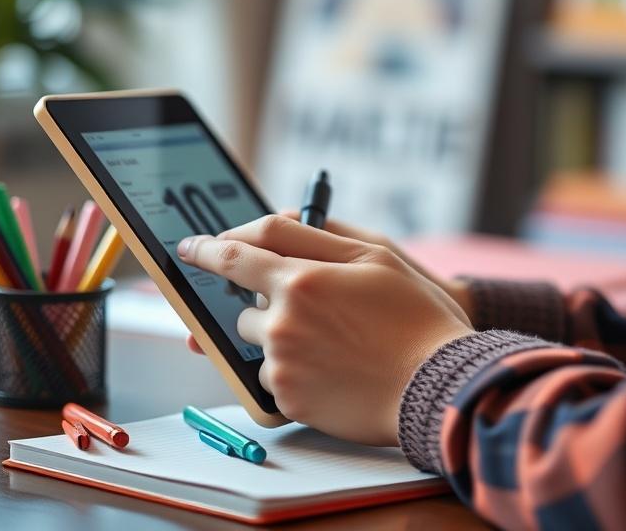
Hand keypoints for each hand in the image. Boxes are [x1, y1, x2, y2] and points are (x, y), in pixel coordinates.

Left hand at [177, 214, 473, 444]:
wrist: (436, 385)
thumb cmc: (414, 315)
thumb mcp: (375, 256)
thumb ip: (316, 235)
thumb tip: (271, 225)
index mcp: (301, 279)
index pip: (232, 255)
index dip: (205, 248)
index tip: (189, 247)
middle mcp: (282, 322)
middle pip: (245, 303)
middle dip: (270, 301)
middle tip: (319, 309)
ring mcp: (282, 364)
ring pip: (259, 341)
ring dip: (281, 335)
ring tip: (335, 342)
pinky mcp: (288, 399)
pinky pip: (273, 377)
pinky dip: (295, 369)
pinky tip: (335, 368)